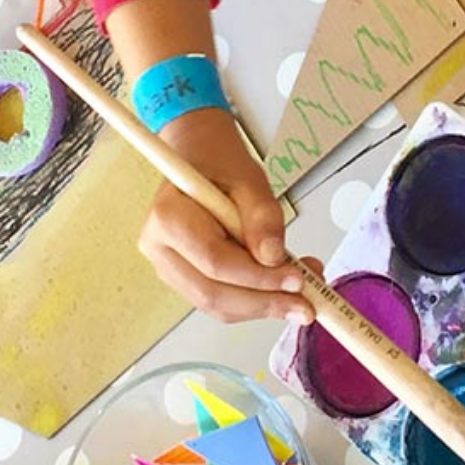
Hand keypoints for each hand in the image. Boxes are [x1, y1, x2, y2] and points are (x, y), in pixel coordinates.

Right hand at [138, 108, 316, 323]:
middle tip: (305, 302)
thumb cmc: (218, 163)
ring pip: (216, 305)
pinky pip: (219, 301)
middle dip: (263, 302)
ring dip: (261, 306)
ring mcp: (168, 267)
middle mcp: (159, 248)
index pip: (215, 262)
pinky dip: (253, 301)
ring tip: (300, 293)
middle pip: (212, 293)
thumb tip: (272, 258)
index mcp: (168, 217)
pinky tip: (280, 289)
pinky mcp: (184, 279)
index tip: (296, 279)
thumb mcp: (249, 179)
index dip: (258, 277)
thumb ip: (263, 217)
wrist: (201, 159)